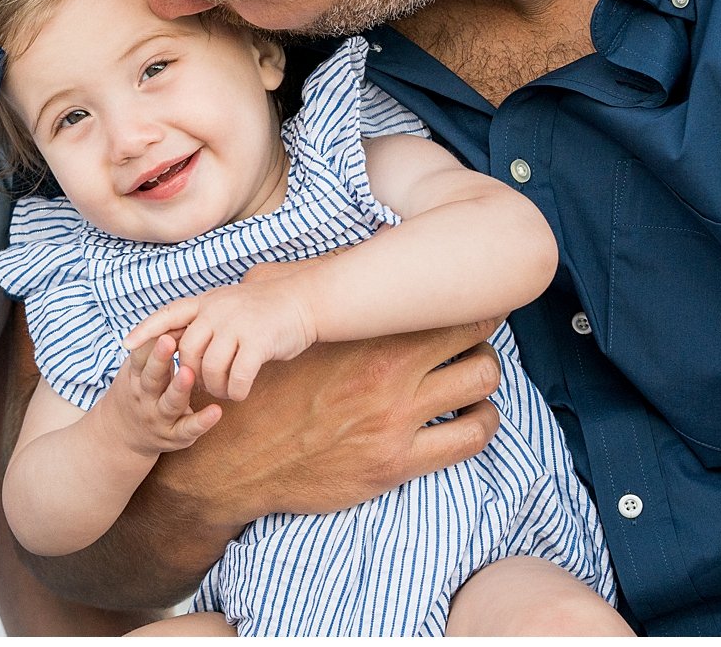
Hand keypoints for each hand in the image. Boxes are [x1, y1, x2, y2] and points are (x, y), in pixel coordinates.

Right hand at [100, 335, 224, 455]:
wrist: (122, 434)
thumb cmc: (139, 390)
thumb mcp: (139, 369)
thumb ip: (154, 348)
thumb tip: (178, 317)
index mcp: (135, 376)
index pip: (139, 356)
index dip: (149, 344)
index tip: (161, 328)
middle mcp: (144, 396)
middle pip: (151, 377)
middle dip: (159, 360)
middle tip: (170, 340)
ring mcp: (158, 417)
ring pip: (169, 403)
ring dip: (179, 388)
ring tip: (190, 374)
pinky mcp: (175, 435)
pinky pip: (188, 429)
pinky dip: (202, 421)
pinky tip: (216, 411)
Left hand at [125, 282, 317, 400]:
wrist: (303, 301)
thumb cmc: (263, 310)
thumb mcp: (225, 305)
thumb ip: (202, 320)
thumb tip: (173, 341)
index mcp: (206, 302)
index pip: (168, 314)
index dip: (146, 330)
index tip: (126, 345)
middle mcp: (216, 310)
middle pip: (186, 351)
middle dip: (190, 374)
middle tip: (202, 384)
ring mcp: (236, 325)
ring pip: (209, 368)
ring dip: (214, 387)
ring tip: (224, 390)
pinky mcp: (258, 342)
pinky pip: (237, 377)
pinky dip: (236, 391)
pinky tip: (240, 393)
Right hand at [147, 318, 501, 530]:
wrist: (235, 461)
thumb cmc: (261, 392)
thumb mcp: (278, 337)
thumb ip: (306, 297)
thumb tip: (336, 259)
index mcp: (356, 337)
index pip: (430, 301)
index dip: (455, 295)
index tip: (459, 296)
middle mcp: (382, 373)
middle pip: (470, 334)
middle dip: (479, 329)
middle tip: (474, 332)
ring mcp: (394, 419)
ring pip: (479, 380)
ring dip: (485, 372)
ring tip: (475, 372)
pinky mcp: (398, 462)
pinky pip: (470, 436)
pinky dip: (483, 421)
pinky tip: (474, 416)